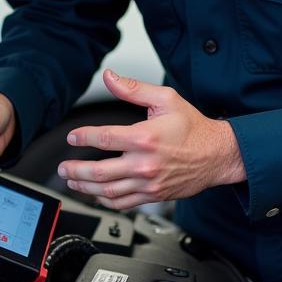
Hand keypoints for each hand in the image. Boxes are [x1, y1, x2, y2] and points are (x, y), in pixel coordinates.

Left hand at [59, 69, 246, 209]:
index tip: (72, 138)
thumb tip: (109, 77)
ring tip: (72, 182)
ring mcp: (148, 183)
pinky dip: (105, 200)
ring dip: (85, 188)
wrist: (217, 155)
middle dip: (76, 170)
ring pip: (108, 191)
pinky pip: (123, 203)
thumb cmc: (193, 128)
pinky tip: (96, 194)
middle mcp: (145, 163)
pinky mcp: (153, 195)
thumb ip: (133, 89)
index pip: (104, 138)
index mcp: (145, 138)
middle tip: (63, 168)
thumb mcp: (165, 99)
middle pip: (100, 171)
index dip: (83, 137)